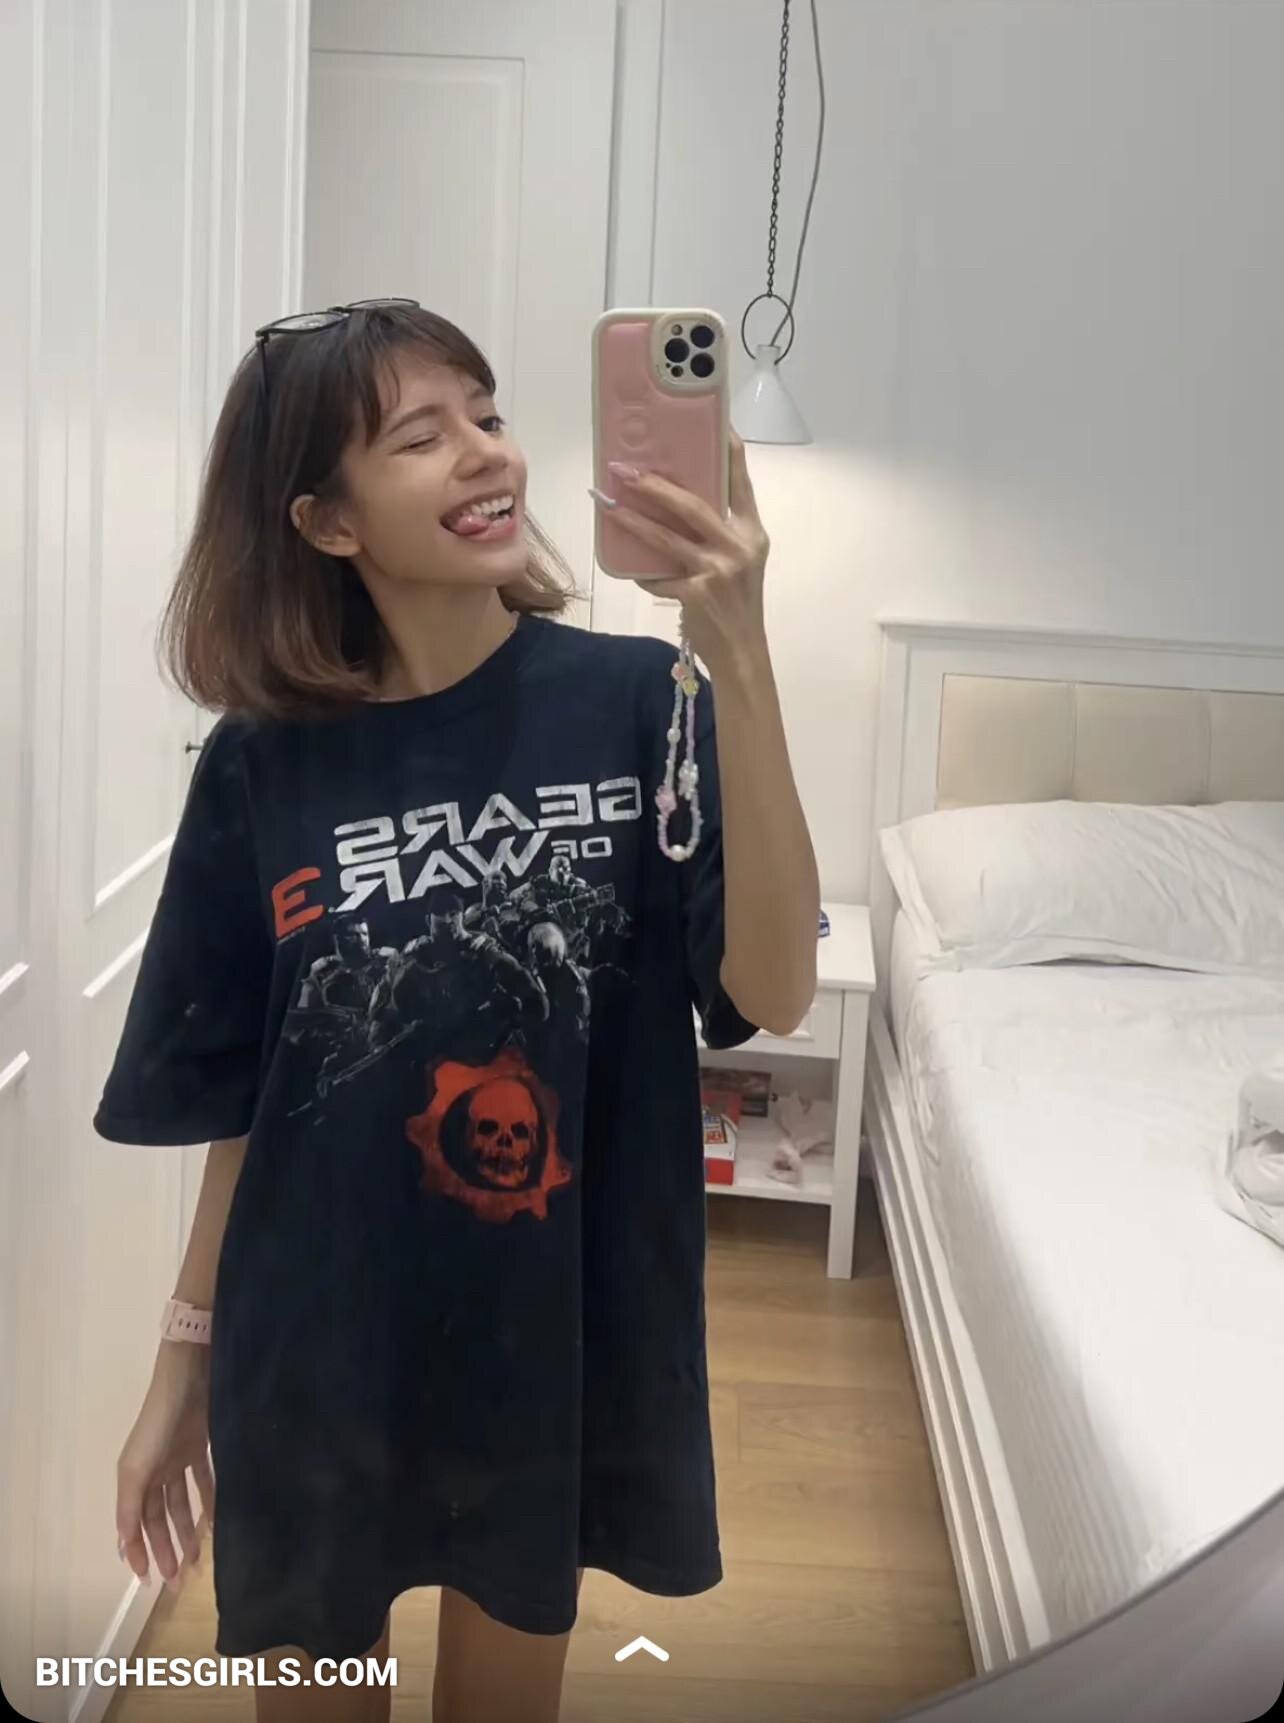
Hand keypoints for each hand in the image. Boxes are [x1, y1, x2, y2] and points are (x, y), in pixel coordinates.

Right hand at [116, 1343, 214, 1588]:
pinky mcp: (200, 1446)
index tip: (149, 1581)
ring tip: (197, 1560)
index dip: (139, 1553)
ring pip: (181, 1505)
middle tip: (178, 1582)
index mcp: (133, 1478)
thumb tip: (122, 1546)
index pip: (134, 1525)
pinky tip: (217, 1522)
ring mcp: (177, 1459)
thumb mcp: (136, 1468)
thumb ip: (130, 1506)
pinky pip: (204, 1481)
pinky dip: (209, 1501)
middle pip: (158, 1519)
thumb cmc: (159, 1425)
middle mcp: (153, 1472)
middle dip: (166, 1550)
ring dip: (187, 1532)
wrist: (188, 1379)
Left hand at [595, 430, 770, 675]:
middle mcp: (738, 546)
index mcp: (752, 532)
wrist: (742, 651)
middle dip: (655, 485)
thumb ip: (720, 531)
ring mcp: (716, 570)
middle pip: (692, 504)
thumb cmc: (738, 603)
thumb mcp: (741, 561)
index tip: (709, 419)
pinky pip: (657, 575)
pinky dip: (641, 570)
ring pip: (666, 536)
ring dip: (632, 519)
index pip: (741, 479)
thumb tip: (675, 499)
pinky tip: (625, 563)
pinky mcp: (695, 593)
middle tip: (625, 469)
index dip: (726, 446)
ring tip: (608, 503)